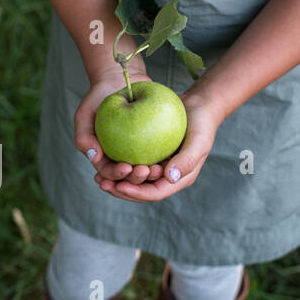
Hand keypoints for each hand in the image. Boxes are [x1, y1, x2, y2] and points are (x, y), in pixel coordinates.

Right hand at [73, 68, 166, 187]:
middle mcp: (120, 159)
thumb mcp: (85, 114)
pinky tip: (170, 161)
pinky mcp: (152, 144)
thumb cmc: (98, 97)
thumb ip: (83, 136)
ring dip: (152, 175)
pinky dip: (163, 160)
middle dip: (137, 179)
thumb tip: (94, 157)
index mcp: (103, 158)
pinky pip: (158, 155)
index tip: (126, 167)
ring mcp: (137, 152)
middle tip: (146, 171)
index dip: (117, 174)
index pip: (109, 173)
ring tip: (158, 170)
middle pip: (128, 177)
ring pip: (145, 170)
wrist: (120, 81)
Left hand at [96, 88, 222, 202]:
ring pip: (133, 179)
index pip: (154, 193)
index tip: (118, 185)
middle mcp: (165, 177)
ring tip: (98, 177)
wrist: (198, 106)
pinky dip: (117, 164)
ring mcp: (156, 166)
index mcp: (177, 179)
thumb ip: (187, 160)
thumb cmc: (201, 123)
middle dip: (120, 190)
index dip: (135, 193)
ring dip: (116, 180)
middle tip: (102, 183)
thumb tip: (168, 177)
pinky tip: (103, 159)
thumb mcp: (199, 141)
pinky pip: (130, 162)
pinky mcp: (148, 154)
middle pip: (140, 190)